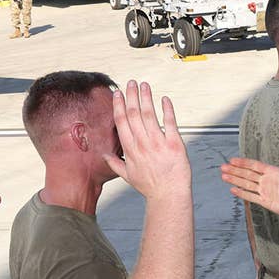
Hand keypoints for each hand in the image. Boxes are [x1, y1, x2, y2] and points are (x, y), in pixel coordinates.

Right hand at [103, 80, 190, 201]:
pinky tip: (164, 99)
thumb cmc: (150, 186)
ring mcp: (158, 143)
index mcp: (130, 149)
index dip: (119, 106)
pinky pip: (169, 122)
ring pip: (149, 115)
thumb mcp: (128, 176)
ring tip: (144, 85)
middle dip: (131, 96)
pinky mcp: (174, 144)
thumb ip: (115, 164)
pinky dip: (167, 109)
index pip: (122, 122)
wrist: (168, 195)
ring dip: (146, 98)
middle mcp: (142, 143)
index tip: (118, 94)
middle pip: (134, 114)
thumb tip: (104, 156)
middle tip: (131, 83)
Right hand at [221, 138, 278, 219]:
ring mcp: (265, 191)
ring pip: (246, 184)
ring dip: (235, 180)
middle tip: (223, 166)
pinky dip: (242, 193)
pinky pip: (251, 196)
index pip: (255, 165)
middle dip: (235, 170)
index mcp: (273, 172)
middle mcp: (267, 181)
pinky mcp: (265, 201)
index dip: (244, 162)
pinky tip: (233, 190)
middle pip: (247, 174)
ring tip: (224, 176)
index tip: (233, 159)